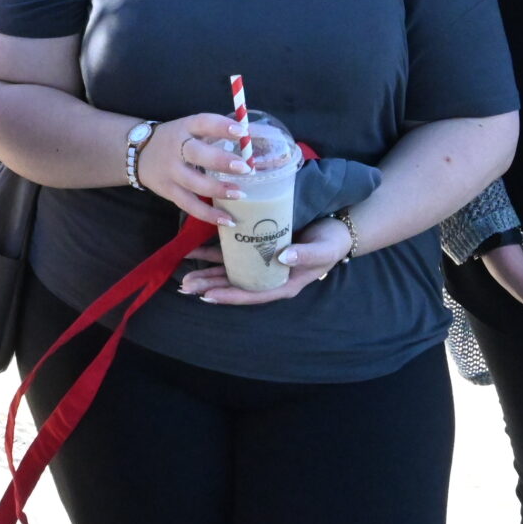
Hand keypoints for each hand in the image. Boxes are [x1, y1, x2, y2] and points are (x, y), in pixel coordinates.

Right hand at [134, 114, 254, 227]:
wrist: (136, 153)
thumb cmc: (176, 140)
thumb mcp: (190, 129)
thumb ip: (217, 132)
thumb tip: (254, 134)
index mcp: (185, 127)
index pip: (203, 123)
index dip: (222, 126)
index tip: (242, 131)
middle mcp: (176, 148)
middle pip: (198, 155)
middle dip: (221, 162)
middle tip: (245, 168)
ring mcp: (171, 171)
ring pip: (194, 183)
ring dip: (219, 190)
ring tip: (240, 194)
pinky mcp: (169, 191)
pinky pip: (190, 205)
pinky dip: (209, 214)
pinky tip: (228, 220)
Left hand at [176, 215, 349, 304]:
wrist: (338, 227)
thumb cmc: (331, 242)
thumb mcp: (322, 250)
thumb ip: (305, 255)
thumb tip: (283, 258)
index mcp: (284, 283)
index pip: (252, 294)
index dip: (230, 295)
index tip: (209, 296)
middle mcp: (269, 277)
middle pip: (235, 285)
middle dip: (210, 286)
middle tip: (185, 288)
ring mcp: (263, 263)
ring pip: (230, 271)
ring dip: (207, 273)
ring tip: (184, 277)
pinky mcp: (259, 247)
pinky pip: (235, 253)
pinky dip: (216, 254)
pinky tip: (198, 252)